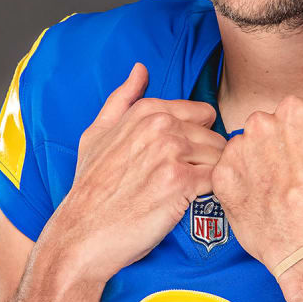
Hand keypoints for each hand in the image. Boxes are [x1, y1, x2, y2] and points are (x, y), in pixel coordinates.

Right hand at [41, 62, 226, 283]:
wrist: (82, 232)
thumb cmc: (90, 187)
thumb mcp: (96, 133)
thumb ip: (122, 98)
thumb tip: (140, 69)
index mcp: (146, 110)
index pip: (201, 112)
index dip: (197, 137)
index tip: (185, 158)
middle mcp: (161, 125)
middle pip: (214, 134)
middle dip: (207, 157)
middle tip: (190, 180)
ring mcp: (172, 152)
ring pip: (220, 156)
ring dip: (212, 175)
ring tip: (193, 193)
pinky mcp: (182, 183)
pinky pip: (218, 178)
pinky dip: (214, 192)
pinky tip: (196, 202)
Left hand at [211, 56, 302, 274]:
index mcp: (293, 111)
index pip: (298, 111)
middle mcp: (260, 124)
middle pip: (271, 126)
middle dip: (283, 145)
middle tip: (301, 175)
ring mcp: (238, 153)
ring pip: (248, 147)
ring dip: (261, 161)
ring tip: (282, 188)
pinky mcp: (223, 181)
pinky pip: (229, 171)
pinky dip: (242, 182)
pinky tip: (263, 197)